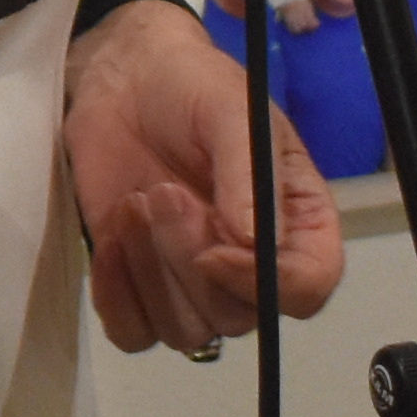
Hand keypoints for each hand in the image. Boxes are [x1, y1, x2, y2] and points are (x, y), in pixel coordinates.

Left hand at [62, 0, 339, 355]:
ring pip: (185, 332)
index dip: (263, 284)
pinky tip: (109, 241)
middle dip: (188, 257)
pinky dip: (116, 296)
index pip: (307, 289)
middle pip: (236, 316)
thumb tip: (249, 242)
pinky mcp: (141, 289)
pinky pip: (134, 334)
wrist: (125, 83)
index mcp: (297, 222)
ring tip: (136, 201)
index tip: (215, 251)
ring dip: (151, 272)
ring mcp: (195, 283)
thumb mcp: (232, 112)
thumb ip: (248, 173)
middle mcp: (253, 265)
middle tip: (163, 192)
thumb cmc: (192, 88)